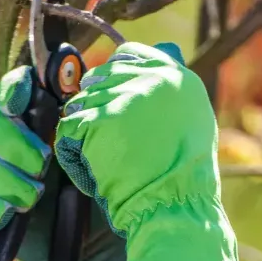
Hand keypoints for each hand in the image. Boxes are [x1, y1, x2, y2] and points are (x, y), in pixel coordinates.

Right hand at [0, 66, 132, 260]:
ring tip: (35, 194)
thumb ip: (146, 94)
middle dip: (11, 139)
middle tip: (43, 161)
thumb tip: (168, 47)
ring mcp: (6, 180)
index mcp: (48, 120)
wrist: (122, 251)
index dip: (13, 89)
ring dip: (4, 175)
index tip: (25, 98)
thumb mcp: (139, 139)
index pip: (15, 90)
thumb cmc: (127, 190)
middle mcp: (22, 146)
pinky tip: (18, 212)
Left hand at [51, 41, 245, 260]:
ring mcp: (125, 97)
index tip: (112, 108)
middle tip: (107, 144)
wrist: (175, 211)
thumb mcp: (193, 122)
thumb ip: (172, 89)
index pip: (130, 55)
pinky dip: (74, 153)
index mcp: (178, 78)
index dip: (113, 79)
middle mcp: (154, 79)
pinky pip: (68, 128)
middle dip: (96, 109)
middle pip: (100, 78)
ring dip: (84, 134)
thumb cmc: (183, 181)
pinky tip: (94, 172)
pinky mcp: (99, 120)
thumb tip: (165, 49)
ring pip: (80, 103)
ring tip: (105, 162)